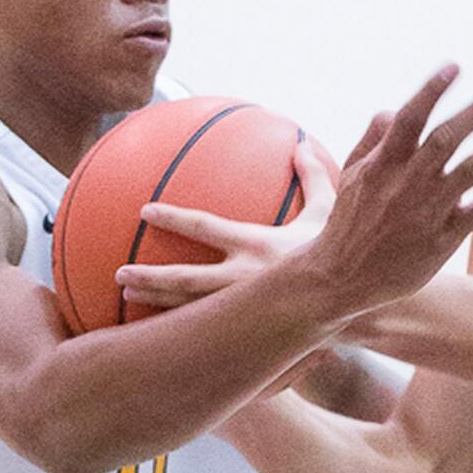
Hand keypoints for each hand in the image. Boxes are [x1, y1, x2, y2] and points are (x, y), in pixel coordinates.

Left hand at [116, 139, 338, 307]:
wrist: (354, 299)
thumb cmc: (338, 251)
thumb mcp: (330, 211)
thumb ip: (314, 176)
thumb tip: (300, 143)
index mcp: (258, 245)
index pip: (206, 228)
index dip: (173, 218)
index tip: (145, 210)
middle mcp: (246, 280)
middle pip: (187, 281)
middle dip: (150, 277)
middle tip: (119, 273)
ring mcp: (245, 309)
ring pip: (191, 310)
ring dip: (156, 303)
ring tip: (125, 297)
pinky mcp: (249, 329)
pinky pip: (209, 329)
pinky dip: (183, 328)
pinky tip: (160, 328)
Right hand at [298, 64, 472, 315]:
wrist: (343, 276)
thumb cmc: (349, 220)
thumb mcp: (350, 174)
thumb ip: (373, 139)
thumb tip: (394, 109)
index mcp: (384, 163)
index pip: (410, 117)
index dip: (432, 90)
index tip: (454, 66)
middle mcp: (409, 182)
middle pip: (448, 137)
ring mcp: (429, 210)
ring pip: (472, 169)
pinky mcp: (445, 237)